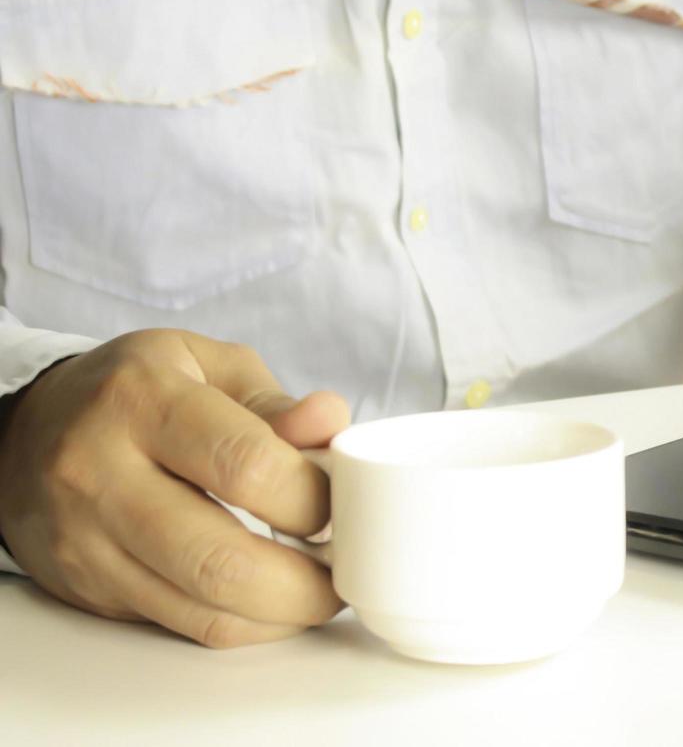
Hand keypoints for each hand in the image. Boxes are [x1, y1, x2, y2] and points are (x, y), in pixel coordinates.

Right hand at [0, 330, 348, 646]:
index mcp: (143, 400)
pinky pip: (181, 624)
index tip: (338, 503)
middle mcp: (102, 473)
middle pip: (221, 559)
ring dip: (283, 613)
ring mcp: (88, 540)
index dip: (311, 497)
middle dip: (305, 581)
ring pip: (202, 608)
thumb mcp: (205, 366)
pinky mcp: (89, 587)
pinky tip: (274, 601)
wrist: (26, 432)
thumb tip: (330, 422)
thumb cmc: (136, 392)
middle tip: (342, 567)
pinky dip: (245, 623)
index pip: (244, 464)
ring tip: (319, 588)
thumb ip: (274, 401)